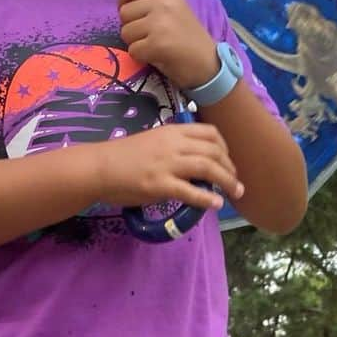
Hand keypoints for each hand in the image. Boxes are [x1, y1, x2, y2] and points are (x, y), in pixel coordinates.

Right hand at [95, 124, 242, 212]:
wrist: (100, 167)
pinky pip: (190, 191)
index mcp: (173, 132)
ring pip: (208, 168)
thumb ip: (175, 147)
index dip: (225, 148)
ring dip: (227, 181)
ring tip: (235, 193)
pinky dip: (207, 198)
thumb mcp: (154, 142)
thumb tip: (195, 160)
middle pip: (214, 151)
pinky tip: (216, 204)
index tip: (228, 161)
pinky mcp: (160, 184)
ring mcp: (167, 164)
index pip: (210, 133)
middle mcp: (173, 144)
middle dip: (231, 168)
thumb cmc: (125, 156)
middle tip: (236, 183)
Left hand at [118, 0, 218, 89]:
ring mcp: (159, 22)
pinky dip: (141, 57)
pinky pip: (132, 50)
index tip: (136, 14)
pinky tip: (156, 55)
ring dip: (136, 43)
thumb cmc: (188, 37)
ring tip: (154, 45)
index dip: (125, 2)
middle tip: (150, 35)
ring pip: (125, 32)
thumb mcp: (172, 7)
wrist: (208, 63)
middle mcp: (162, 2)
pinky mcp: (157, 43)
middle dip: (132, 27)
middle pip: (124, 12)